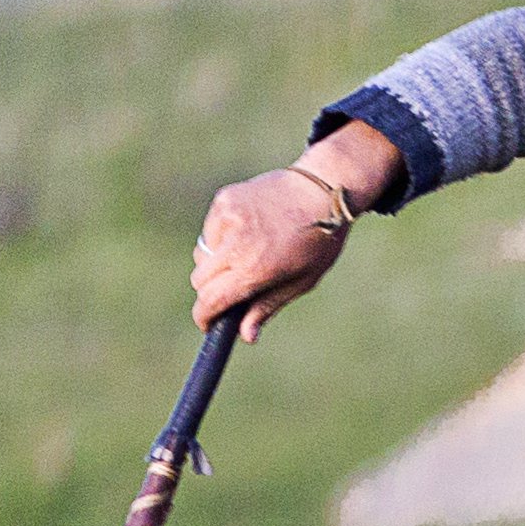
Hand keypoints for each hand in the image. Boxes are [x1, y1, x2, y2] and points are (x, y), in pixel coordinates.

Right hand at [186, 128, 398, 340]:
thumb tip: (245, 336)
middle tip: (234, 289)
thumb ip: (267, 306)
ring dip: (217, 263)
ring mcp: (227, 219)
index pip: (211, 299)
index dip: (204, 316)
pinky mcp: (223, 201)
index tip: (207, 323)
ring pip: (203, 256)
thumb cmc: (319, 241)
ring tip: (250, 254)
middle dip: (212, 291)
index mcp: (256, 268)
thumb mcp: (303, 280)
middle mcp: (236, 244)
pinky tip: (250, 230)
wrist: (324, 189)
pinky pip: (210, 231)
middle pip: (200, 280)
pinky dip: (222, 238)